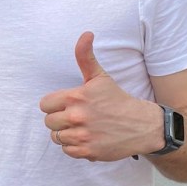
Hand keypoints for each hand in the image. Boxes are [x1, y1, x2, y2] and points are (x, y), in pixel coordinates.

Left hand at [39, 31, 161, 160]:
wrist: (141, 125)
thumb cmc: (117, 99)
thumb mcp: (100, 77)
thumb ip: (85, 56)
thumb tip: (86, 34)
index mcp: (75, 97)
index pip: (45, 105)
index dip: (55, 105)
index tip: (69, 105)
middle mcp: (76, 117)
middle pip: (48, 122)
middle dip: (60, 120)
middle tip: (77, 116)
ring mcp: (82, 135)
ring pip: (56, 137)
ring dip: (66, 133)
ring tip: (82, 127)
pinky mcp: (87, 151)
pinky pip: (67, 150)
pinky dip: (75, 147)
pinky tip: (87, 138)